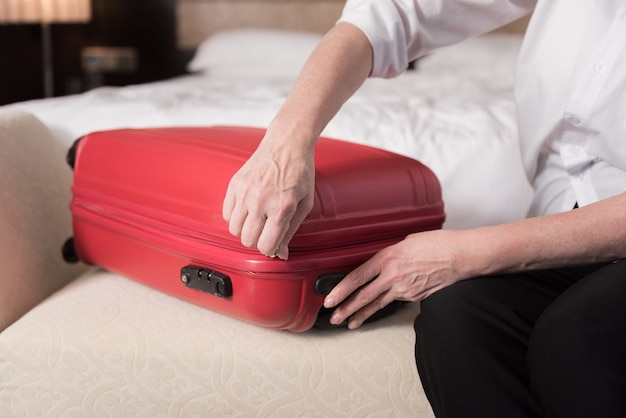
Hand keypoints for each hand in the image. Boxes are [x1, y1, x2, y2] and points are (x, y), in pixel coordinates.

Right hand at [222, 134, 314, 258]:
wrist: (287, 143)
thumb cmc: (300, 172)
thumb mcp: (305, 204)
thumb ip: (291, 231)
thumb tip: (281, 254)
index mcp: (282, 207)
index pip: (266, 245)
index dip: (270, 249)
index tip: (274, 243)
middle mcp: (261, 200)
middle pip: (248, 240)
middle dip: (257, 240)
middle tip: (266, 230)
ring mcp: (245, 192)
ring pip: (234, 229)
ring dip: (245, 230)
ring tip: (257, 219)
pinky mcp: (235, 184)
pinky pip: (227, 214)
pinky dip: (235, 217)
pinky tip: (247, 209)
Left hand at [323, 230, 468, 328]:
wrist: (460, 256)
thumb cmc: (437, 244)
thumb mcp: (406, 241)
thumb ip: (390, 254)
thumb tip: (381, 263)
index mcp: (388, 257)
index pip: (357, 277)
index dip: (341, 290)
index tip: (330, 298)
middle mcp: (393, 275)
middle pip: (364, 295)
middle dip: (346, 308)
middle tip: (334, 317)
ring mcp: (405, 289)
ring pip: (377, 304)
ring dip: (361, 315)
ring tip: (349, 323)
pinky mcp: (415, 297)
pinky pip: (395, 301)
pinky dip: (384, 306)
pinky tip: (376, 311)